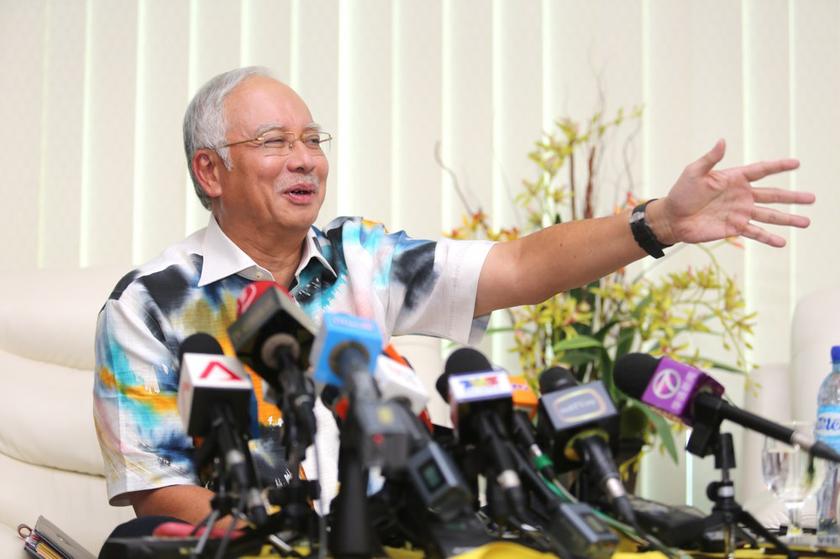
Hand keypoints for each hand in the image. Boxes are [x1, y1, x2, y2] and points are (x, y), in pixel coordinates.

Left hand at [651, 139, 814, 246]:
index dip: (778, 166)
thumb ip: (710, 159)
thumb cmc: (681, 192)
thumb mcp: (694, 172)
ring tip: (806, 222)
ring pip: (769, 216)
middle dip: (792, 197)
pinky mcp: (734, 228)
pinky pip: (755, 232)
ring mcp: (740, 213)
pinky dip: (768, 238)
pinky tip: (782, 242)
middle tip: (812, 198)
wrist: (672, 218)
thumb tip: (722, 141)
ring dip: (788, 219)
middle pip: (773, 195)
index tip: (797, 163)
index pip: (761, 170)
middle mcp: (741, 196)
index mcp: (734, 179)